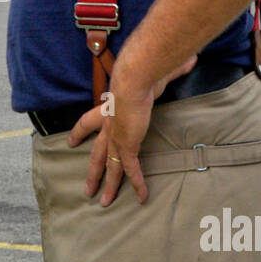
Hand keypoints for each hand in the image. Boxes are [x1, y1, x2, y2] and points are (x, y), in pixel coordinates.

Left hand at [68, 54, 197, 206]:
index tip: (70, 141)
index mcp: (109, 109)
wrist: (134, 79)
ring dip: (107, 186)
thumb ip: (171, 68)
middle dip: (92, 171)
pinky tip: (142, 198)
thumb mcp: (154, 72)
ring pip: (109, 168)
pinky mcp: (127, 146)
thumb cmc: (143, 71)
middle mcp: (108, 126)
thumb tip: (190, 58)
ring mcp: (116, 138)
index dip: (79, 132)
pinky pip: (131, 170)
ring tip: (103, 202)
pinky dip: (137, 184)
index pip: (88, 121)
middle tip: (86, 188)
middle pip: (96, 153)